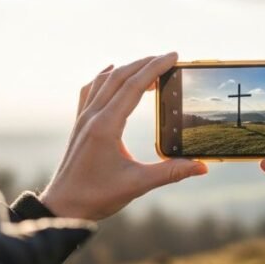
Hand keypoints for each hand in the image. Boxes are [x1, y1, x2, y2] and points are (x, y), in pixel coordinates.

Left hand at [39, 53, 206, 220]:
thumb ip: (170, 173)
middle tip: (168, 58)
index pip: (134, 86)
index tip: (173, 57)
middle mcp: (92, 116)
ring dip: (127, 68)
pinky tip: (110, 72)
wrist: (62, 206)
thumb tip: (202, 167)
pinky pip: (90, 90)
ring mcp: (83, 118)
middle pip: (120, 77)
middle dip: (145, 63)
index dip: (155, 68)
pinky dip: (104, 77)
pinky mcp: (79, 124)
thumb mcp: (137, 185)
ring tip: (148, 65)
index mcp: (106, 126)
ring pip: (105, 80)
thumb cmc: (96, 196)